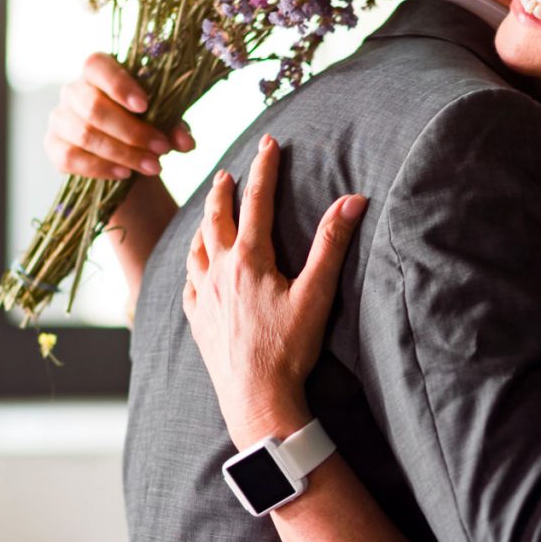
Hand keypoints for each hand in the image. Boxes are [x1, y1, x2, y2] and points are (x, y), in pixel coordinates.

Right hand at [44, 52, 194, 180]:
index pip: (97, 66)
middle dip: (132, 132)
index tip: (145, 105)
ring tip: (153, 167)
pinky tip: (125, 174)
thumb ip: (175, 127)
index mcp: (98, 72)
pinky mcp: (53, 146)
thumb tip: (186, 142)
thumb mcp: (164, 122)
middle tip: (162, 149)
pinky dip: (100, 168)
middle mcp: (73, 91)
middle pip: (93, 107)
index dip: (118, 85)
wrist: (124, 153)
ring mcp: (60, 118)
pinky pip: (71, 158)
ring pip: (85, 135)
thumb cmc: (144, 125)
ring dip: (124, 154)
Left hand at [182, 133, 366, 449]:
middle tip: (230, 173)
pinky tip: (196, 265)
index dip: (265, 169)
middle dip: (226, 191)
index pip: (257, 201)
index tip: (269, 143)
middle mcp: (219, 271)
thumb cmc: (289, 348)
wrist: (256, 398)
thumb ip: (331, 244)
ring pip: (197, 246)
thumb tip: (353, 200)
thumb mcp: (317, 293)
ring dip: (205, 222)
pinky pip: (187, 280)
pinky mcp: (196, 318)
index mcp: (250, 260)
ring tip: (210, 211)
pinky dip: (192, 262)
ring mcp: (202, 295)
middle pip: (217, 218)